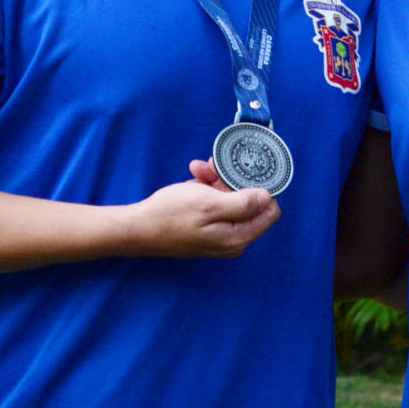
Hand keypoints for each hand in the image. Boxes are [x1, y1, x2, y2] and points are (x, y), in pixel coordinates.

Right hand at [129, 164, 279, 257]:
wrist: (138, 228)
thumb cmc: (171, 215)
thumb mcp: (209, 204)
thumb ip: (243, 203)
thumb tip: (268, 198)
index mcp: (238, 237)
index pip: (270, 211)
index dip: (260, 188)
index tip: (242, 173)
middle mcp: (233, 239)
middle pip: (248, 203)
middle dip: (231, 180)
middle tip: (211, 168)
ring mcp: (219, 234)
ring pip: (229, 199)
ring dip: (216, 181)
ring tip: (198, 170)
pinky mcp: (207, 228)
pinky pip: (215, 205)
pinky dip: (206, 189)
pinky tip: (194, 178)